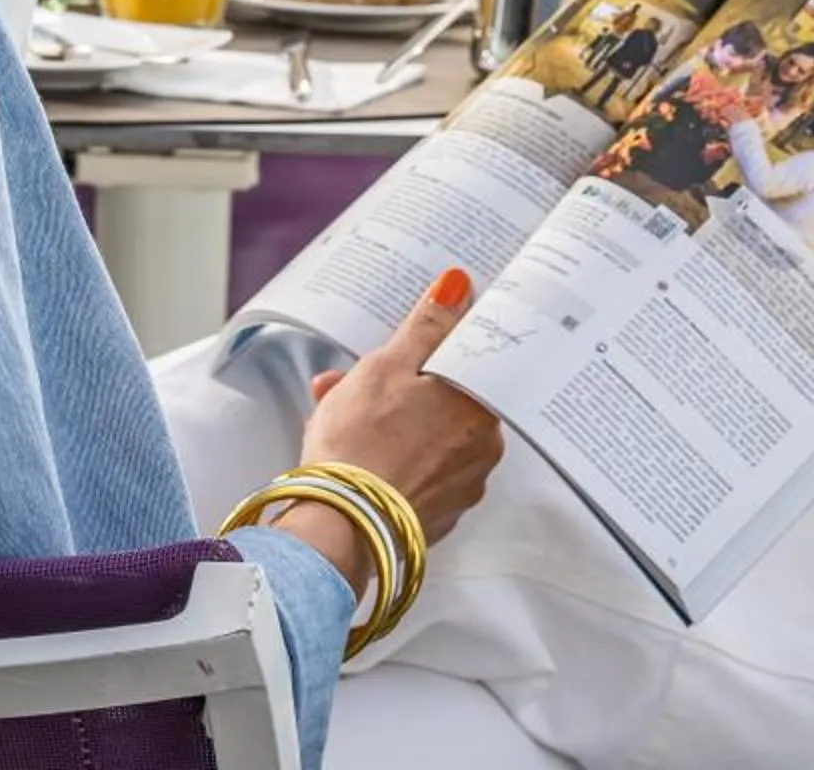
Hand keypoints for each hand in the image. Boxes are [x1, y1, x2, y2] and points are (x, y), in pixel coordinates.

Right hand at [299, 268, 505, 548]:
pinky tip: (349, 451)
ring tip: (332, 410)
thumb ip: (428, 325)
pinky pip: (412, 471)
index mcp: (480, 411)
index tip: (404, 347)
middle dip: (395, 384)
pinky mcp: (430, 518)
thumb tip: (459, 286)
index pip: (468, 363)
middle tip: (351, 379)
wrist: (338, 526)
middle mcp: (481, 453)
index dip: (428, 350)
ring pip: (423, 435)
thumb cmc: (363, 442)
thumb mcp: (389, 365)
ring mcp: (457, 490)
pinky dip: (386, 457)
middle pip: (442, 400)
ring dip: (384, 419)